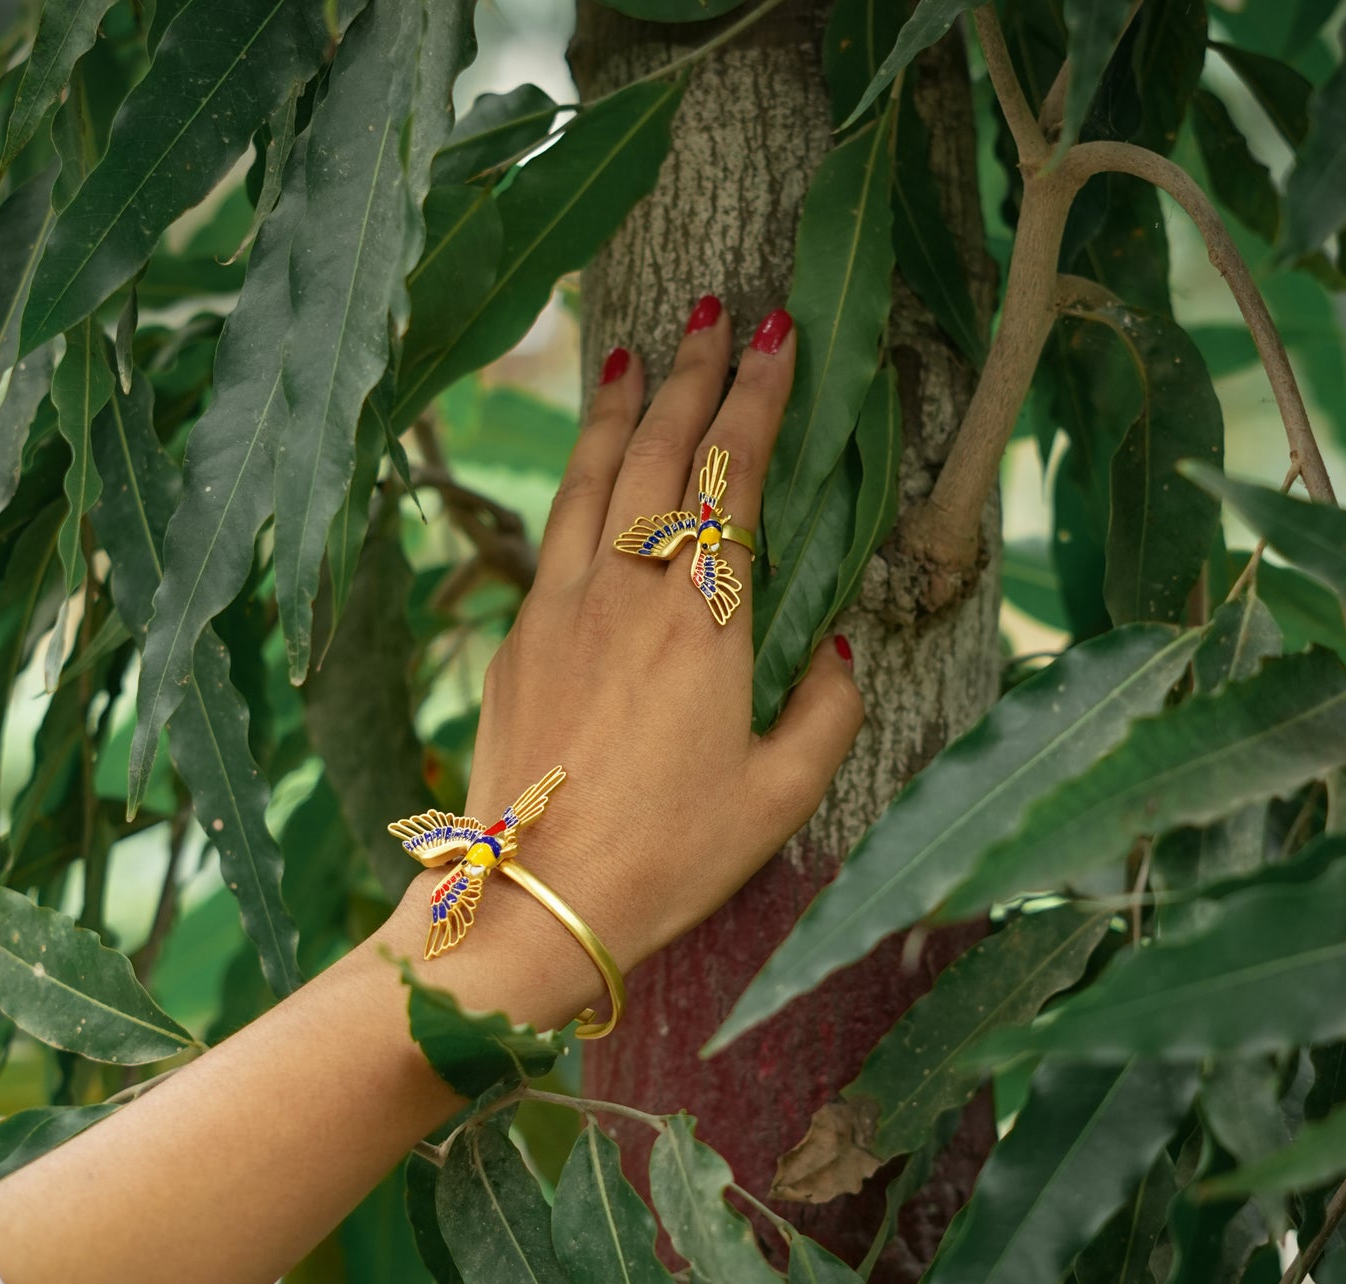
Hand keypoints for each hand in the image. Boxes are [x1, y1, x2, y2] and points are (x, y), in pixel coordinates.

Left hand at [404, 298, 864, 1000]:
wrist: (535, 903)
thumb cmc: (669, 858)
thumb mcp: (781, 798)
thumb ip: (825, 711)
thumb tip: (834, 646)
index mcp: (705, 622)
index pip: (734, 478)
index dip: (756, 399)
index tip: (775, 335)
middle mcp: (627, 592)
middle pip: (660, 454)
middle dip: (692, 374)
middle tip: (714, 312)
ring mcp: (560, 607)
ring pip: (592, 477)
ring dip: (619, 406)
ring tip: (633, 349)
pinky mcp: (516, 636)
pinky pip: (553, 529)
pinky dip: (576, 477)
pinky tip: (583, 465)